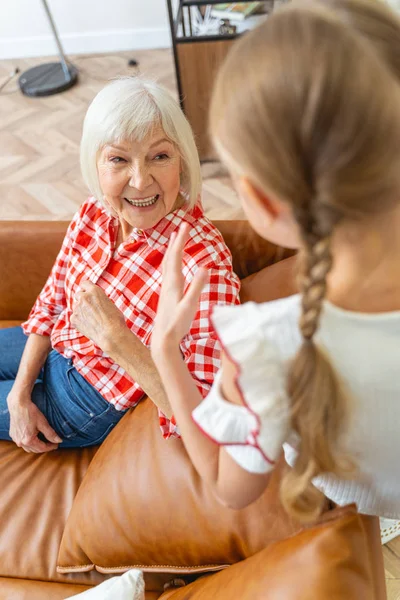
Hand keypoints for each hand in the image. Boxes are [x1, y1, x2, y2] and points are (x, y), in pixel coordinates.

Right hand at [7, 388, 61, 452]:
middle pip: (35, 450)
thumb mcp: (42, 423)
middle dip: (44, 447)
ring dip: (37, 447)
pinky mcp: (13, 435)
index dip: (51, 447)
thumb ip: (51, 433)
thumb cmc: (30, 412)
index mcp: (28, 440)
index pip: (42, 448)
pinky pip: (22, 443)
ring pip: (28, 448)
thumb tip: (59, 441)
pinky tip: (34, 438)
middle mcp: (20, 442)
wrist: (18, 405)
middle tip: (52, 443)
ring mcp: (15, 439)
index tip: (57, 444)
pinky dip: (29, 443)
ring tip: (44, 441)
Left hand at [71, 281, 126, 352]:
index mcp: (94, 290)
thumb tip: (93, 301)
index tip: (87, 293)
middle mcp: (83, 297)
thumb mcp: (109, 303)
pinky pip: (75, 317)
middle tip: (90, 308)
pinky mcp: (73, 319)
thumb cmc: (115, 320)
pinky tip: (89, 325)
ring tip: (93, 320)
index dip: (86, 289)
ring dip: (82, 311)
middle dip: (82, 300)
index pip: (84, 283)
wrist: (111, 334)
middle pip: (78, 295)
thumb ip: (98, 299)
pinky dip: (80, 320)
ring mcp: (77, 308)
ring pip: (76, 307)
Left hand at [151, 223, 208, 356]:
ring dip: (172, 249)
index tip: (186, 225)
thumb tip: (205, 267)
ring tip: (175, 238)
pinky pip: (168, 272)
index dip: (181, 240)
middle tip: (182, 225)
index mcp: (173, 283)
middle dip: (177, 240)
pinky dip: (171, 261)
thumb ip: (197, 287)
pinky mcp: (167, 295)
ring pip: (168, 263)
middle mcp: (167, 283)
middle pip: (171, 256)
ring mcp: (166, 289)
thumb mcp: (190, 306)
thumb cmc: (177, 325)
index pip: (176, 256)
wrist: (163, 340)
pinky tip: (173, 264)